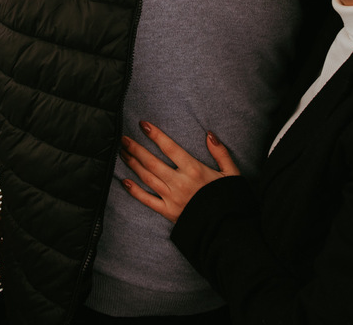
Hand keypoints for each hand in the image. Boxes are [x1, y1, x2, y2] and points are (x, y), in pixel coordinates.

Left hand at [119, 121, 239, 222]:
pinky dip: (135, 191)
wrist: (226, 228)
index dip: (155, 135)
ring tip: (122, 153)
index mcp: (194, 170)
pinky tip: (124, 182)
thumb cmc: (228, 199)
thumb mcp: (231, 173)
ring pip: (147, 178)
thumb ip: (220, 152)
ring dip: (133, 164)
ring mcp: (172, 198)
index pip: (170, 148)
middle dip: (136, 149)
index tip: (143, 125)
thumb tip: (209, 134)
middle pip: (152, 162)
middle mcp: (180, 182)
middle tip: (123, 138)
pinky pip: (147, 200)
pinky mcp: (168, 212)